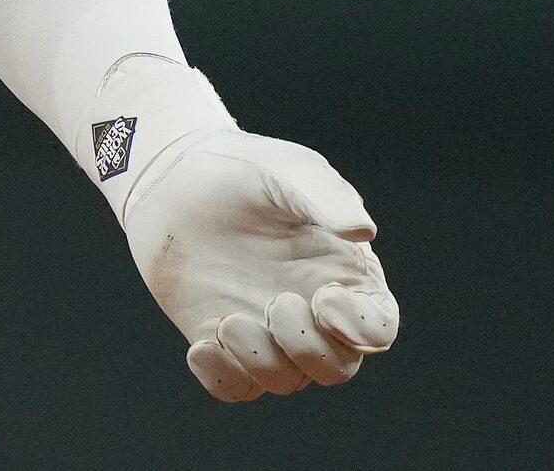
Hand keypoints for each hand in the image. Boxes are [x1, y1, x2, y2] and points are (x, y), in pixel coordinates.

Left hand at [123, 126, 400, 400]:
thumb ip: (326, 198)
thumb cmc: (248, 169)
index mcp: (345, 277)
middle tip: (277, 306)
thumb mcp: (291, 171)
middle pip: (335, 367)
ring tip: (231, 321)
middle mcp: (312, 313)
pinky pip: (232, 385)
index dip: (361, 330)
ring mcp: (266, 330)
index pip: (376, 328)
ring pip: (283, 379)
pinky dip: (222, 377)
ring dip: (262, 362)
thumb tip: (362, 230)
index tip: (326, 301)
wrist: (178, 175)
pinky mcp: (219, 338)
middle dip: (309, 350)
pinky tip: (202, 347)